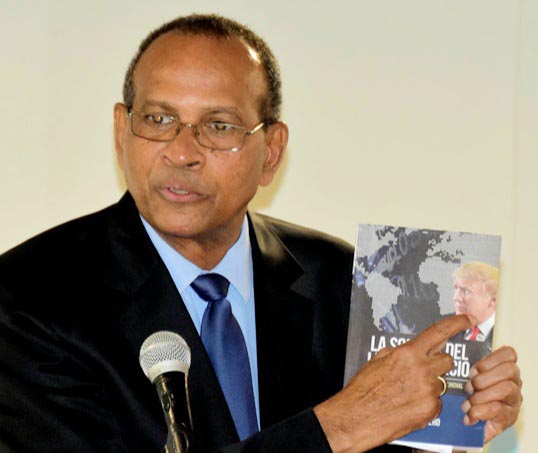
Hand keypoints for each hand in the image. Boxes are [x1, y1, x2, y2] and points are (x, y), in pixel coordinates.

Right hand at [314, 315, 471, 452]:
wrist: (357, 416)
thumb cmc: (364, 388)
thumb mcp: (378, 360)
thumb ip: (401, 353)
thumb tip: (414, 350)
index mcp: (408, 353)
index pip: (438, 332)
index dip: (455, 324)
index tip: (467, 319)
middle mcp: (422, 370)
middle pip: (447, 360)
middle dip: (438, 363)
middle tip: (423, 371)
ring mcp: (428, 391)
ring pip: (440, 383)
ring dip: (429, 386)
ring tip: (407, 394)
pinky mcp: (430, 410)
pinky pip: (436, 403)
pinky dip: (426, 404)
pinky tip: (408, 406)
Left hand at [462, 345, 521, 442]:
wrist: (464, 426)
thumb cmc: (465, 398)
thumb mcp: (464, 377)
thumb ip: (465, 364)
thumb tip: (452, 355)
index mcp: (502, 369)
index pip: (509, 354)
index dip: (490, 359)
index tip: (474, 369)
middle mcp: (512, 383)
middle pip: (510, 370)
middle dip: (485, 377)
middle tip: (470, 386)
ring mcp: (513, 401)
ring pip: (507, 388)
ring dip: (483, 395)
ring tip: (469, 402)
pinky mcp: (509, 418)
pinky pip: (499, 410)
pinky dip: (481, 411)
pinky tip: (471, 415)